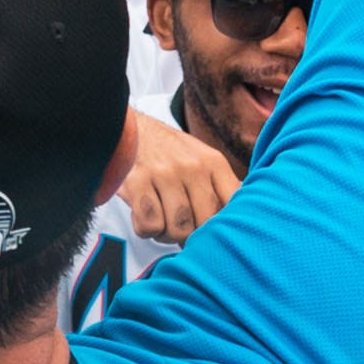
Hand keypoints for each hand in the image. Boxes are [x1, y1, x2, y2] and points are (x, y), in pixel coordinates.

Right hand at [118, 109, 237, 246]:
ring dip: (167, 235)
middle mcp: (192, 166)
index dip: (223, 226)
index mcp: (214, 162)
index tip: (212, 231)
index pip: (233, 205)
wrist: (128, 128)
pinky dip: (146, 230)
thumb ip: (221, 188)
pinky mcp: (137, 182)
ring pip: (177, 229)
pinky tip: (145, 218)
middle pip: (204, 223)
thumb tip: (236, 224)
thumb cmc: (169, 154)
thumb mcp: (202, 161)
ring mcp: (164, 173)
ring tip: (163, 223)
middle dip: (192, 236)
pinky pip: (150, 225)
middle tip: (181, 229)